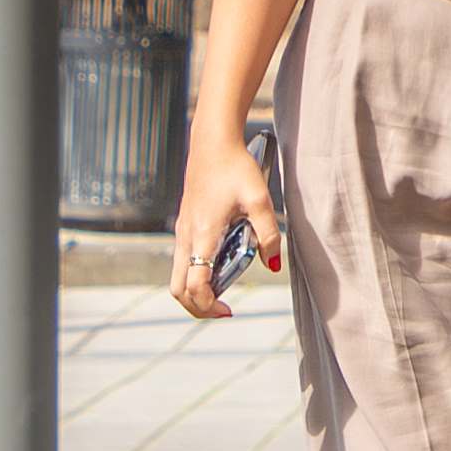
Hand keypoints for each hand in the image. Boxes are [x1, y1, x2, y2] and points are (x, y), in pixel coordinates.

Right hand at [171, 137, 279, 320]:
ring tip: (222, 292)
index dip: (208, 305)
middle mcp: (185, 236)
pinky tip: (219, 266)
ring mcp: (182, 230)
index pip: (195, 285)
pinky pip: (182, 260)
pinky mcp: (184, 224)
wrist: (213, 141)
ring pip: (177, 275)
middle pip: (177, 288)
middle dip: (196, 307)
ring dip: (195, 291)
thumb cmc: (236, 167)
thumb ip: (268, 234)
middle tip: (223, 310)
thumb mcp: (260, 200)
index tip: (229, 310)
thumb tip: (274, 265)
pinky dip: (194, 274)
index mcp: (202, 234)